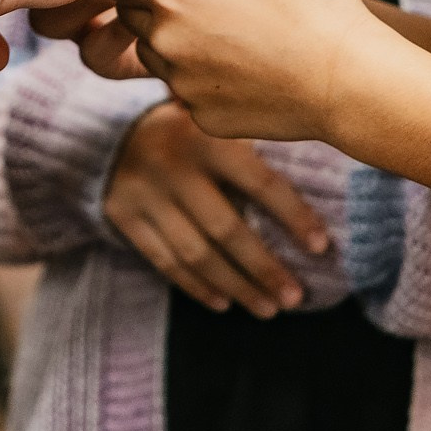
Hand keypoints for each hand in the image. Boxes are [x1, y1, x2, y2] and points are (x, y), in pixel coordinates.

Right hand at [103, 101, 328, 316]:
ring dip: (236, 286)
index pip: (259, 183)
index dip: (293, 216)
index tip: (320, 246)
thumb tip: (314, 180)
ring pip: (196, 253)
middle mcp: (174, 165)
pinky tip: (224, 303)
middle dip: (264, 268)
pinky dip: (196, 286)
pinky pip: (164, 260)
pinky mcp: (123, 215)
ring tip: (267, 308)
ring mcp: (145, 194)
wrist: (109, 127)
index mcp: (207, 138)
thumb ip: (252, 144)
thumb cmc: (185, 127)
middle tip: (294, 297)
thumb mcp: (216, 121)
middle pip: (226, 229)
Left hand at [106, 0, 374, 141]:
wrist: (352, 82)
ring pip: (158, 52)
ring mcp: (182, 87)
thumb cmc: (313, 1)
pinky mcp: (205, 118)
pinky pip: (188, 89)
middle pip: (134, 11)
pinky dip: (205, 73)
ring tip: (234, 23)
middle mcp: (163, 44)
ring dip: (179, 35)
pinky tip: (248, 60)